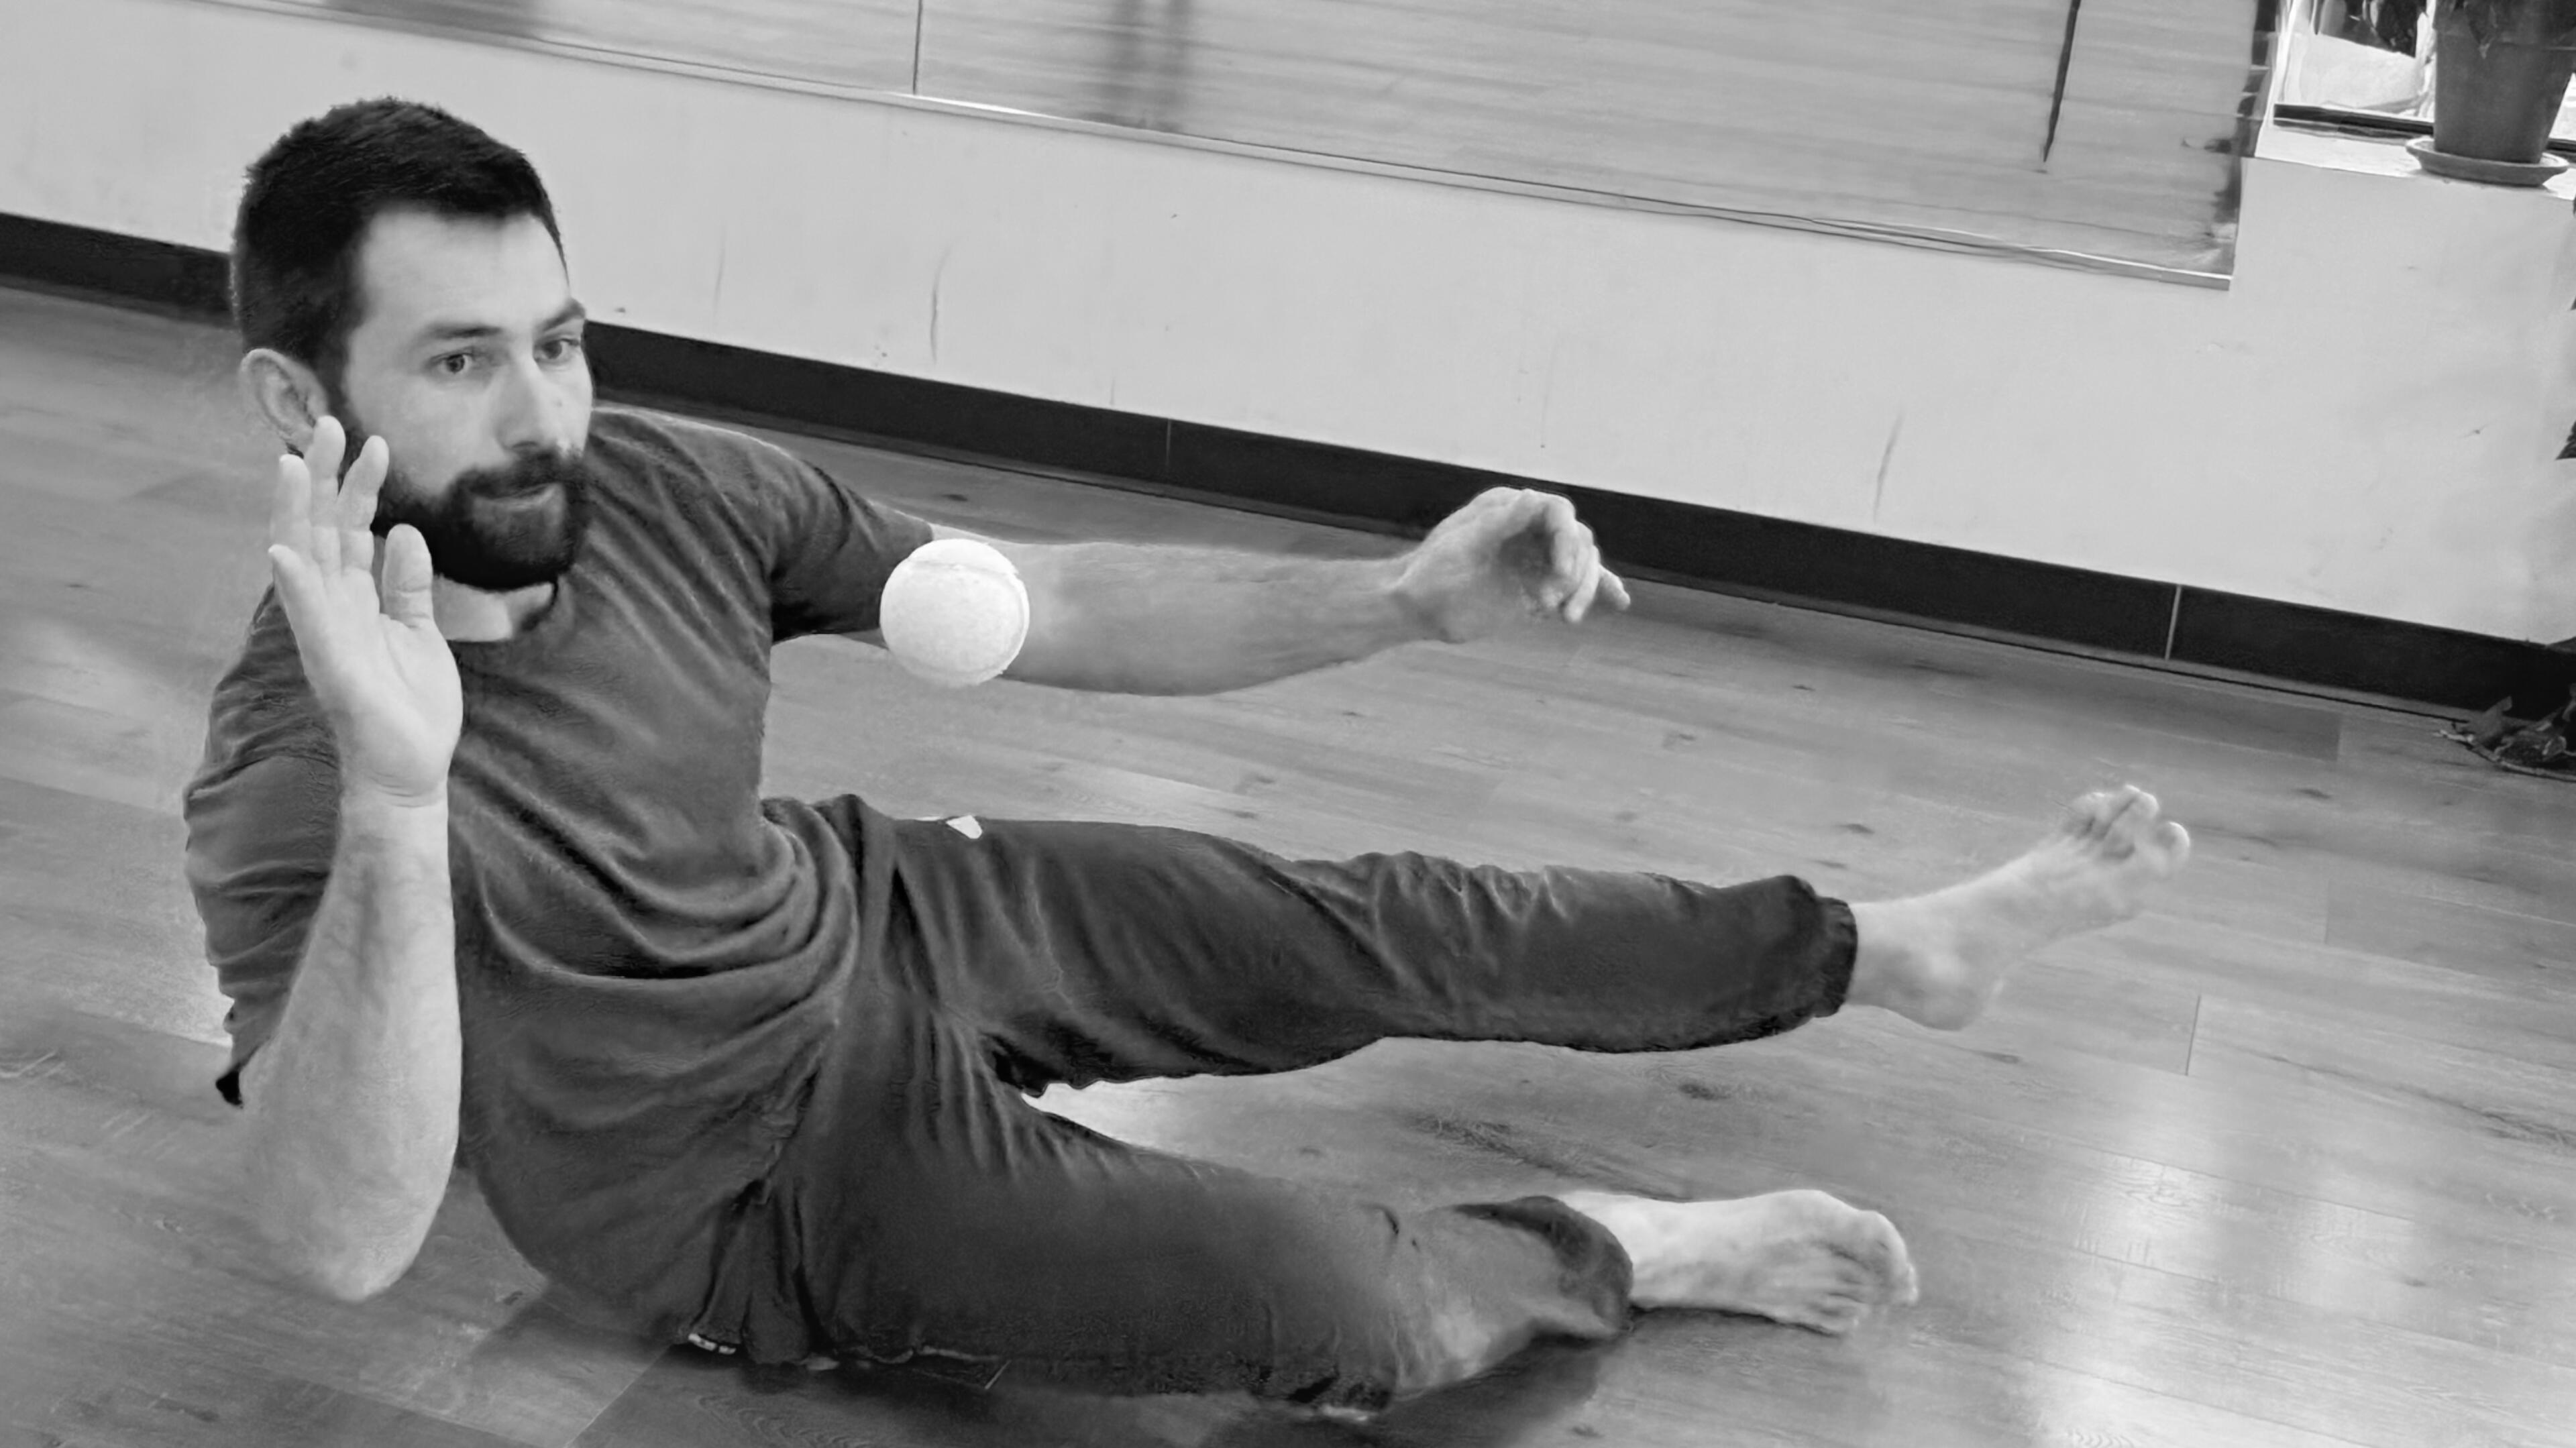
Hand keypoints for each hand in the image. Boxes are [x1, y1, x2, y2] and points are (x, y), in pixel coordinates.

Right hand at [266, 418, 461, 804]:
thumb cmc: (411, 706)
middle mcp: (333, 609)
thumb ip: (407, 585)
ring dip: (298, 513)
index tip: (374, 441)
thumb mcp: (421, 632)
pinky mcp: (330, 665)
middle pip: (321, 530)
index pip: (350, 530)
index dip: (359, 486)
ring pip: (304, 562)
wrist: (410, 770)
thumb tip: (403, 532)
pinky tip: (285, 551)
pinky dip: (295, 584)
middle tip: (327, 423)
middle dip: (324, 477)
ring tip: (293, 465)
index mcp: (355, 601)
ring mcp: (327, 635)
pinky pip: (308, 619)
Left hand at [1391, 487, 1631, 643]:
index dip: (1567, 539)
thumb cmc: (1430, 571)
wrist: (1417, 607)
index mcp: (1511, 511)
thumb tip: (1533, 496)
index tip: (1561, 571)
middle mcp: (1529, 531)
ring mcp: (1535, 560)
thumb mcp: (1462, 545)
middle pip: (1576, 541)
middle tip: (1554, 601)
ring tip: (1567, 617)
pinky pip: (1573, 587)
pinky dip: (1596, 591)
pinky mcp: (1537, 588)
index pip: (1558, 514)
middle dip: (1576, 570)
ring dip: (1583, 589)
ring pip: (1580, 566)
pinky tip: (1619, 600)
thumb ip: (1498, 523)